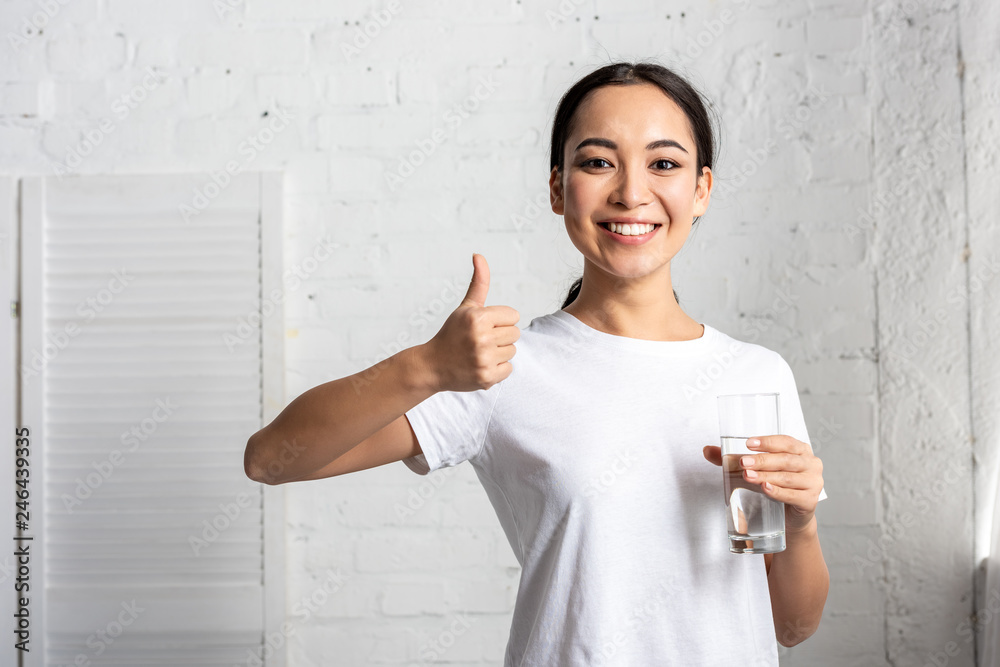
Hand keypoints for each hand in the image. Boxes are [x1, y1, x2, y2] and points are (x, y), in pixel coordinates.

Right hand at [423, 253, 519, 392]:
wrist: (432, 366)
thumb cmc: (452, 334)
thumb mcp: (465, 307)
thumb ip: (479, 282)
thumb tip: (478, 255)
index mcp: (478, 317)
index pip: (513, 316)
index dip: (500, 320)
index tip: (484, 326)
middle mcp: (481, 338)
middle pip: (515, 334)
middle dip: (500, 336)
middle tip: (480, 341)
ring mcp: (484, 359)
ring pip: (512, 351)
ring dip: (499, 353)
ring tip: (479, 353)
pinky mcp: (487, 378)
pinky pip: (508, 369)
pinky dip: (497, 369)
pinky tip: (480, 366)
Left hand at [702, 435, 823, 533]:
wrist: (789, 516)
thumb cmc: (773, 485)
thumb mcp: (755, 469)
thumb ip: (732, 460)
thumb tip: (706, 450)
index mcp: (800, 450)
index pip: (785, 441)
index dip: (767, 441)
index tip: (748, 443)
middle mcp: (811, 464)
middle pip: (786, 459)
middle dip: (763, 460)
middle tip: (743, 462)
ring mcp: (813, 483)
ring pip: (788, 477)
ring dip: (766, 476)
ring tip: (748, 476)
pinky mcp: (810, 501)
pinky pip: (794, 495)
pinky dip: (778, 492)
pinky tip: (766, 489)